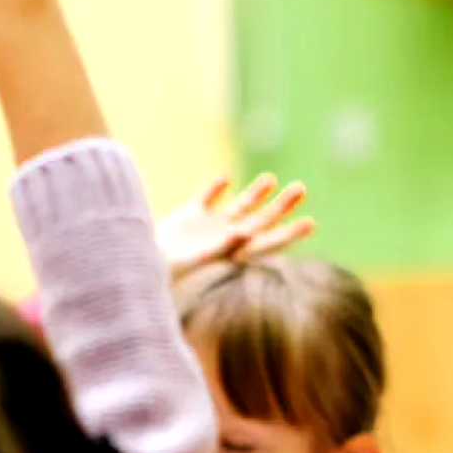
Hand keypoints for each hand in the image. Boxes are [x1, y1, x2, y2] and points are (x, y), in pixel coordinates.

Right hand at [158, 174, 314, 277]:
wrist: (143, 268)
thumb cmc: (173, 273)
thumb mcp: (201, 261)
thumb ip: (224, 245)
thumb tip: (248, 231)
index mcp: (236, 254)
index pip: (270, 242)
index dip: (290, 232)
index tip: (310, 222)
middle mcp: (227, 239)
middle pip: (261, 221)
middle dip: (281, 206)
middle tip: (301, 189)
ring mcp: (209, 228)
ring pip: (238, 208)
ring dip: (255, 193)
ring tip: (271, 179)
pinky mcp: (189, 217)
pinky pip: (206, 200)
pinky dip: (214, 189)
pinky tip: (224, 180)